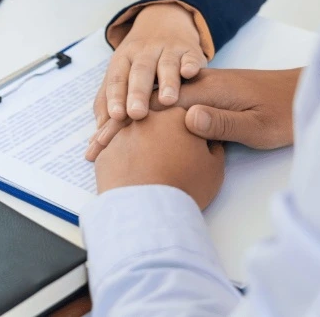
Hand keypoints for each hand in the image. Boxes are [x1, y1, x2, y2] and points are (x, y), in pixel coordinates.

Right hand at [87, 68, 301, 159]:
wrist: (304, 94)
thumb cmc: (285, 112)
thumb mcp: (257, 124)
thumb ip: (222, 122)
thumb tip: (186, 118)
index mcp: (206, 90)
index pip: (156, 107)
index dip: (127, 124)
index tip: (105, 141)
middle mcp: (198, 86)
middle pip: (147, 104)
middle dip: (117, 124)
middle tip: (93, 148)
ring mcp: (200, 89)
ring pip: (153, 105)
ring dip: (126, 121)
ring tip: (103, 138)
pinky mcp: (206, 96)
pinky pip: (167, 106)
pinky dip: (146, 118)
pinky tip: (134, 128)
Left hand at [93, 3, 205, 124]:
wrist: (163, 22)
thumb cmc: (138, 61)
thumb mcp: (120, 74)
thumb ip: (107, 102)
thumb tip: (99, 132)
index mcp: (123, 59)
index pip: (117, 78)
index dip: (116, 96)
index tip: (116, 115)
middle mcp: (144, 53)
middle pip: (140, 72)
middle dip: (138, 93)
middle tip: (137, 113)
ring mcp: (168, 50)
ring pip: (166, 65)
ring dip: (167, 82)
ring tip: (167, 100)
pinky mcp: (190, 51)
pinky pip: (191, 57)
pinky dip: (190, 64)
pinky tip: (189, 73)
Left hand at [94, 108, 224, 209]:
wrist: (149, 208)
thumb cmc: (185, 186)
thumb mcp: (213, 167)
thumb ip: (213, 147)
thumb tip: (209, 141)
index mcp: (177, 115)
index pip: (182, 111)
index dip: (184, 123)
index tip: (186, 134)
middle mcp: (147, 116)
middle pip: (153, 117)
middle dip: (158, 129)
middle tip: (162, 147)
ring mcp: (123, 132)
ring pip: (129, 131)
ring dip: (134, 141)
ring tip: (140, 161)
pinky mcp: (106, 149)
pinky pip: (111, 148)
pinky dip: (116, 155)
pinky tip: (121, 168)